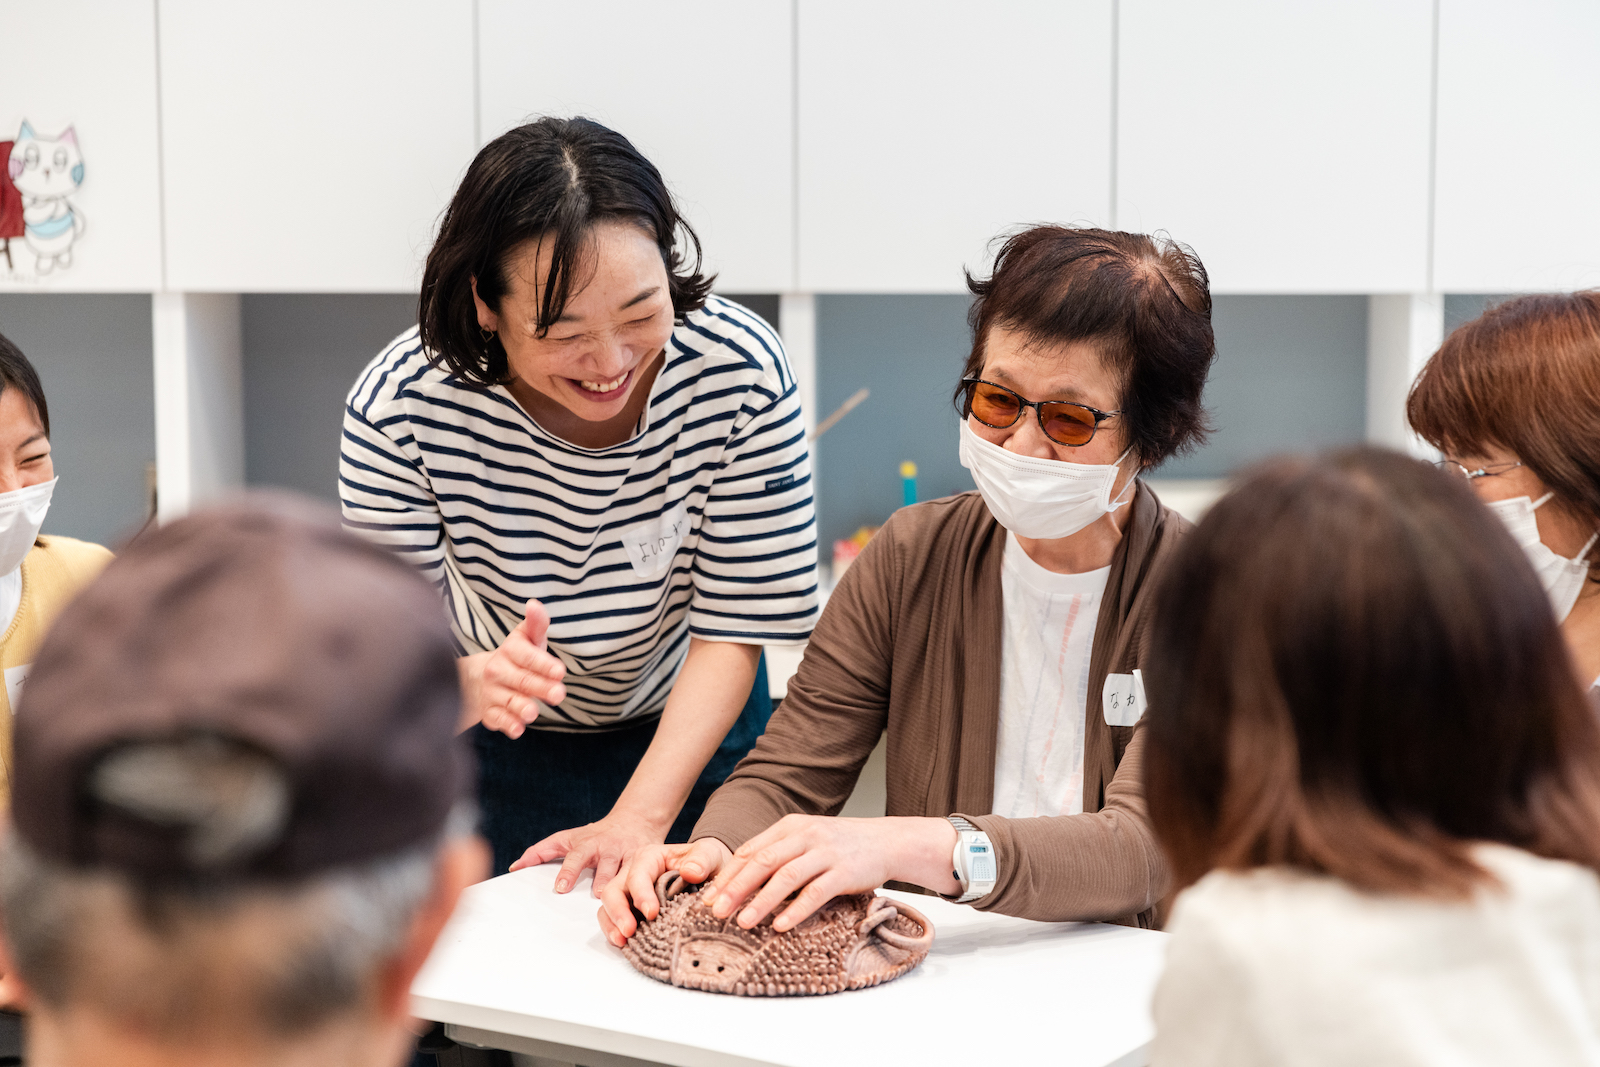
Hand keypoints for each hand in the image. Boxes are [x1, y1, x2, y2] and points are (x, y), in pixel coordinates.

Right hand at [462, 600, 566, 737]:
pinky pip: (497, 720)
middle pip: (522, 680)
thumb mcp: (527, 640)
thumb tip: (534, 604)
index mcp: (510, 651)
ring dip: (521, 707)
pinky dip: (507, 725)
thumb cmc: (517, 658)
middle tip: (559, 694)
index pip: (527, 656)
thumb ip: (536, 625)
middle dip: (540, 687)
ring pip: (509, 701)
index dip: (543, 663)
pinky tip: (518, 729)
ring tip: (533, 713)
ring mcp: (492, 693)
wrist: (480, 679)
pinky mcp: (489, 713)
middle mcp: (498, 671)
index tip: (560, 671)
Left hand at [510, 809, 667, 896]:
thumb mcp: (568, 838)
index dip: (568, 871)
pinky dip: (648, 890)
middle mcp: (610, 848)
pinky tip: (649, 906)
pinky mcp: (650, 861)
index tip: (561, 887)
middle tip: (599, 895)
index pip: (575, 857)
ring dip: (627, 888)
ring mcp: (631, 854)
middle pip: (606, 865)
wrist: (637, 820)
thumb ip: (541, 851)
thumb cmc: (596, 835)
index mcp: (588, 843)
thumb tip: (515, 867)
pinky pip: (650, 878)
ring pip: (630, 873)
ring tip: (625, 906)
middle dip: (602, 879)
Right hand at [597, 837, 732, 946]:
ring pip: (607, 906)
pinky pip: (612, 920)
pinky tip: (624, 944)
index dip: (642, 894)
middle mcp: (633, 873)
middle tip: (629, 931)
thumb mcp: (710, 853)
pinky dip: (614, 931)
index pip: (638, 874)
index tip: (652, 913)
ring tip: (622, 941)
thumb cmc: (706, 861)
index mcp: (650, 857)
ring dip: (612, 924)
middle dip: (618, 912)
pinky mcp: (629, 909)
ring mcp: (628, 892)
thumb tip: (690, 872)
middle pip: (614, 890)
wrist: (708, 872)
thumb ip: (702, 860)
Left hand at [700, 815, 958, 933]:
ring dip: (762, 901)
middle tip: (716, 911)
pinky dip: (797, 910)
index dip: (728, 875)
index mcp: (791, 827)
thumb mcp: (807, 838)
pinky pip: (815, 892)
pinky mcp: (844, 872)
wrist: (887, 841)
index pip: (751, 851)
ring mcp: (825, 852)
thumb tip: (741, 877)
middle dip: (736, 888)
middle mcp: (805, 836)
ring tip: (743, 922)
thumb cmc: (841, 845)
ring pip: (785, 877)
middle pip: (762, 862)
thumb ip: (779, 852)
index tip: (708, 897)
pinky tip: (781, 926)